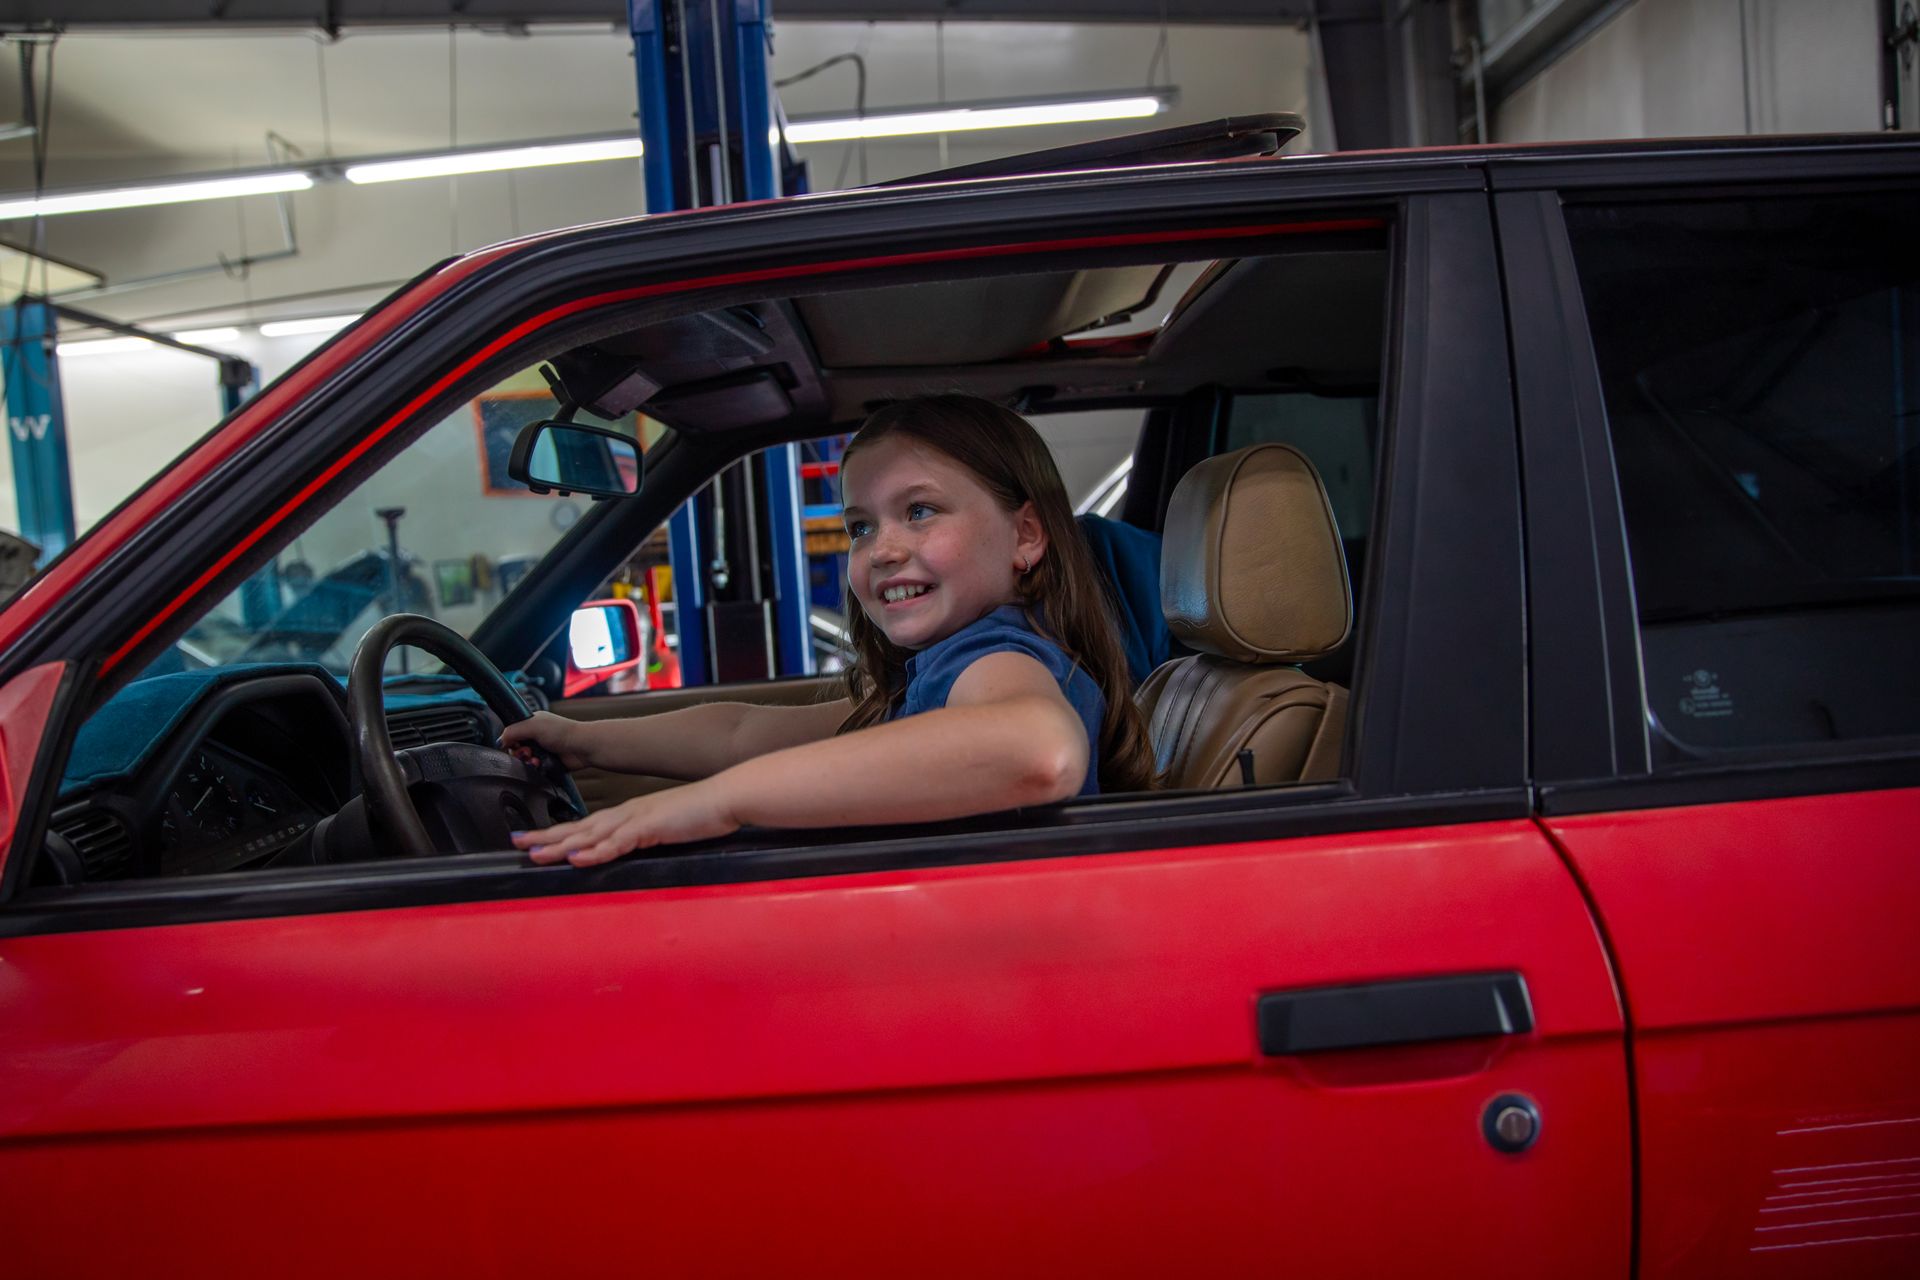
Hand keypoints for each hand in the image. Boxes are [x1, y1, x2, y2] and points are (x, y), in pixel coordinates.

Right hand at [500, 710, 592, 769]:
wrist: (582, 747)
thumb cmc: (563, 732)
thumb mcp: (532, 725)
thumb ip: (512, 731)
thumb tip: (500, 741)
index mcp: (532, 723)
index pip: (511, 733)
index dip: (510, 741)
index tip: (514, 745)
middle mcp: (536, 736)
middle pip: (516, 749)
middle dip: (519, 753)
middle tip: (527, 752)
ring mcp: (542, 749)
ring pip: (524, 760)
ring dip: (527, 762)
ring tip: (535, 760)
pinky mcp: (547, 762)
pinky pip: (534, 768)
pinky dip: (535, 768)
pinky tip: (540, 765)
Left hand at [510, 780, 740, 866]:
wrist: (725, 798)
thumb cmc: (701, 813)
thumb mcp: (666, 828)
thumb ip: (646, 838)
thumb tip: (631, 851)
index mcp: (629, 814)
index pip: (585, 826)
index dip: (556, 833)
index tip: (532, 839)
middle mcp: (626, 814)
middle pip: (578, 828)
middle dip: (545, 837)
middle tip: (516, 842)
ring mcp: (636, 819)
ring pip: (590, 835)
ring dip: (560, 845)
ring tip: (534, 853)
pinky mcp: (650, 828)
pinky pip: (617, 843)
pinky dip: (595, 852)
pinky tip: (577, 858)